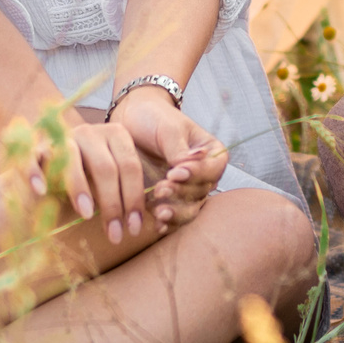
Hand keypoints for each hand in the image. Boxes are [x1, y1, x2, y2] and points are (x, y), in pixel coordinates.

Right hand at [20, 109, 146, 243]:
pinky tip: (42, 191)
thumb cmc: (94, 175)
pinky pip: (34, 157)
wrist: (57, 156)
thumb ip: (131, 189)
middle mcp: (91, 132)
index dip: (134, 198)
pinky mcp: (38, 147)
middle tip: (115, 234)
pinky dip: (36, 173)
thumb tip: (157, 222)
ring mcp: (63, 138)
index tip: (135, 228)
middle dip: (112, 204)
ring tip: (87, 214)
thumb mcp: (116, 176)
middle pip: (106, 167)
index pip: (130, 167)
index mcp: (116, 135)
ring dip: (80, 189)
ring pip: (72, 161)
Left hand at [112, 86, 229, 229]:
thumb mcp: (168, 128)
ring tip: (159, 212)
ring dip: (176, 212)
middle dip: (182, 193)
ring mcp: (185, 190)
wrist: (130, 122)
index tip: (176, 172)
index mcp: (210, 153)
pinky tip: (157, 224)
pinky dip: (166, 223)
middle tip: (161, 188)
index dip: (197, 173)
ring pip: (189, 209)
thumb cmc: (153, 118)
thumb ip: (179, 149)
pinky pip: (173, 217)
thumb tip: (190, 164)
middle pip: (201, 192)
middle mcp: (202, 175)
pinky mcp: (168, 201)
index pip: (213, 169)